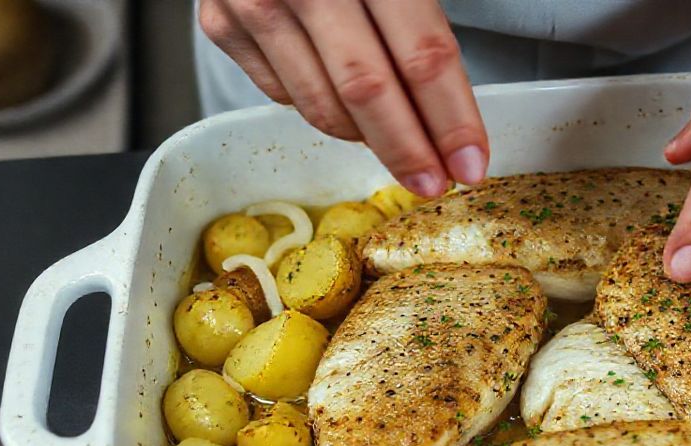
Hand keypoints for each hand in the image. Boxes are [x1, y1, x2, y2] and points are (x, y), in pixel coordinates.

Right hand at [198, 0, 486, 197]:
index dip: (451, 119)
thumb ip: (424, 24)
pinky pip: (281, 94)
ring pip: (321, 105)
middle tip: (433, 183)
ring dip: (366, 137)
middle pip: (368, 90)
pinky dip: (320, 108)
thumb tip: (452, 117)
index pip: (421, 55)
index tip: (470, 165)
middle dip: (408, 150)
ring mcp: (254, 1)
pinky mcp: (220, 22)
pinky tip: (342, 101)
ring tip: (394, 142)